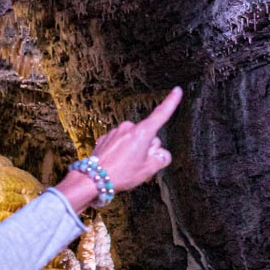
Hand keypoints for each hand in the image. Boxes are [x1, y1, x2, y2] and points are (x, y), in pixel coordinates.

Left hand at [56, 88, 181, 211]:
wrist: (92, 180)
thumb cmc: (121, 174)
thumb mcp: (149, 170)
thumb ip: (161, 158)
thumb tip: (161, 153)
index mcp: (142, 133)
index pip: (161, 114)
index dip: (171, 102)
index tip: (177, 90)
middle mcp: (129, 127)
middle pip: (148, 135)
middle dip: (147, 148)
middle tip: (139, 165)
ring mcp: (116, 132)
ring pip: (134, 139)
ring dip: (134, 150)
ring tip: (126, 167)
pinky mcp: (106, 137)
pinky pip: (121, 142)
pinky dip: (122, 151)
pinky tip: (116, 163)